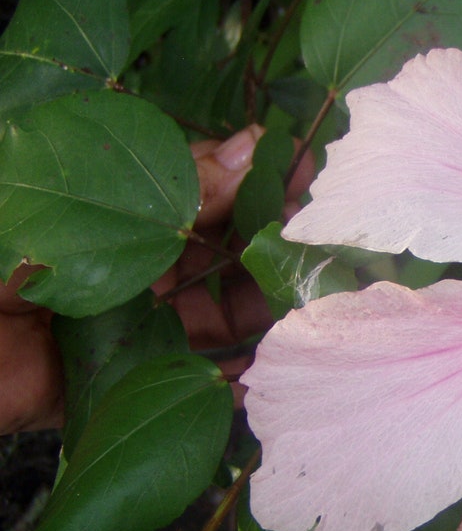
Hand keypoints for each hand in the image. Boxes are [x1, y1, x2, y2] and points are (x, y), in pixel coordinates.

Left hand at [0, 125, 315, 434]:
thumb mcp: (59, 201)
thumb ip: (155, 181)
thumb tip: (247, 147)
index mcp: (110, 208)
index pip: (200, 184)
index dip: (254, 176)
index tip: (308, 166)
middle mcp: (130, 262)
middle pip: (221, 247)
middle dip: (277, 236)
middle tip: (332, 231)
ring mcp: (133, 323)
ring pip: (219, 310)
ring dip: (270, 301)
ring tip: (322, 293)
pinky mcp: (128, 382)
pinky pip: (195, 376)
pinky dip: (238, 374)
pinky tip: (276, 365)